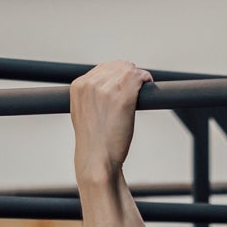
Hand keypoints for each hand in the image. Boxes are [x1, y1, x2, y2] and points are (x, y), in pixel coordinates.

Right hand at [71, 61, 150, 178]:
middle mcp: (90, 84)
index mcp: (78, 86)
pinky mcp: (122, 98)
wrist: (97, 160)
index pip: (104, 67)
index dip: (119, 75)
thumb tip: (109, 85)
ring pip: (129, 70)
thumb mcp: (84, 113)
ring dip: (139, 78)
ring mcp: (105, 90)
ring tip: (142, 89)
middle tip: (137, 87)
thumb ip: (92, 95)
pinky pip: (139, 78)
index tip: (127, 84)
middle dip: (130, 75)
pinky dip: (146, 80)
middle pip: (118, 65)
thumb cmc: (95, 142)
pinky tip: (148, 86)